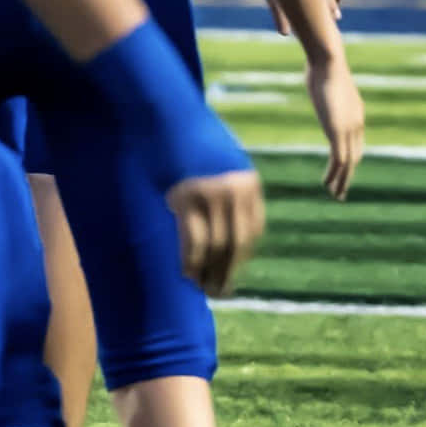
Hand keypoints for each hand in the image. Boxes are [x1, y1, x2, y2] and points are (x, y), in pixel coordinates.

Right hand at [166, 169, 264, 295]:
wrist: (173, 133)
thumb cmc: (198, 159)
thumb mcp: (225, 175)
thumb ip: (233, 205)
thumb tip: (231, 256)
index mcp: (250, 184)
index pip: (252, 232)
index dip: (242, 260)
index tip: (232, 278)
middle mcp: (235, 189)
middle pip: (235, 242)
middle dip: (226, 272)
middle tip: (218, 293)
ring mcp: (211, 194)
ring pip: (214, 245)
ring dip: (208, 272)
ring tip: (201, 287)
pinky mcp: (186, 200)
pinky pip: (193, 241)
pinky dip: (192, 262)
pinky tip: (188, 274)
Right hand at [306, 54, 364, 200]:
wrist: (329, 61)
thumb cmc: (323, 66)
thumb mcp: (327, 81)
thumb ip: (325, 87)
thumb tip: (316, 76)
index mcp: (356, 113)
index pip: (356, 143)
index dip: (350, 160)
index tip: (343, 172)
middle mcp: (357, 123)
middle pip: (355, 156)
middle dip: (348, 176)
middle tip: (341, 192)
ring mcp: (349, 127)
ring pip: (348, 162)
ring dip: (341, 180)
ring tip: (335, 195)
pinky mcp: (338, 131)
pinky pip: (339, 159)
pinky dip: (333, 174)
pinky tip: (327, 184)